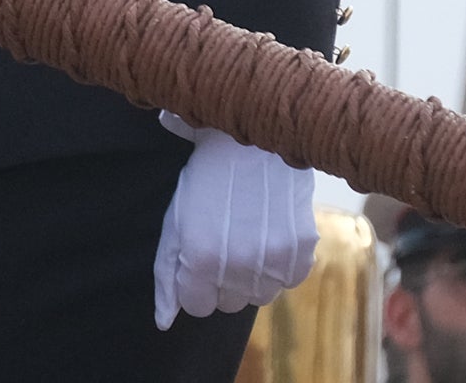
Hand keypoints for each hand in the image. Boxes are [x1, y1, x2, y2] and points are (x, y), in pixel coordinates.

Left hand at [151, 112, 316, 328]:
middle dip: (222, 281)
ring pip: (260, 296)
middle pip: (230, 305)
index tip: (199, 258)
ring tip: (246, 236)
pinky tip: (270, 233)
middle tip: (223, 241)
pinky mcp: (302, 250)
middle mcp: (240, 266)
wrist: (252, 142)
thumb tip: (164, 323)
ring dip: (252, 276)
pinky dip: (280, 265)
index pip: (197, 307)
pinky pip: (289, 280)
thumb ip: (167, 276)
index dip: (195, 284)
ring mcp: (274, 260)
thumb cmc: (205, 180)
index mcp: (202, 260)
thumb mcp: (175, 223)